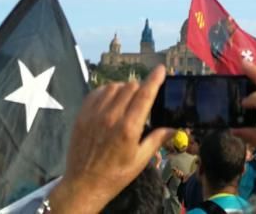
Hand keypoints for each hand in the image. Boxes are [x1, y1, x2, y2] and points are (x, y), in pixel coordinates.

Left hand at [49, 66, 174, 213]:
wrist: (83, 185)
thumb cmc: (115, 175)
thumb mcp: (140, 160)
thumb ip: (157, 139)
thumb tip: (173, 129)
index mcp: (128, 128)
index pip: (145, 94)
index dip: (155, 79)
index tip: (161, 69)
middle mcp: (111, 117)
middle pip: (130, 87)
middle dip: (140, 88)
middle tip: (142, 99)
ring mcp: (94, 114)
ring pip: (113, 86)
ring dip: (123, 89)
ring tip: (126, 101)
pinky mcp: (82, 115)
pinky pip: (97, 92)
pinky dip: (106, 91)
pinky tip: (110, 101)